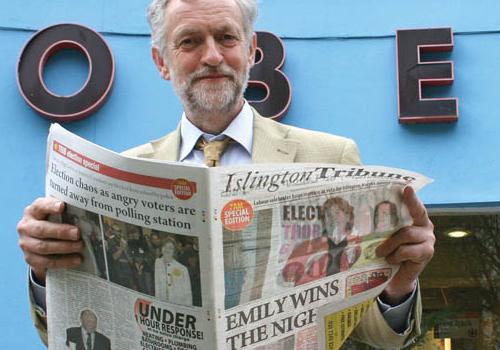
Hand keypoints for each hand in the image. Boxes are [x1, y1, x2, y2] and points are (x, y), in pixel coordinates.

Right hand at [17, 197, 83, 282]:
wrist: (40, 241)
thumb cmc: (53, 223)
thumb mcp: (57, 215)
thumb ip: (67, 212)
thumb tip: (89, 213)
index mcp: (33, 211)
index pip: (40, 206)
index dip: (50, 206)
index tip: (62, 206)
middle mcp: (26, 226)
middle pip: (42, 229)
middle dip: (61, 231)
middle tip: (78, 233)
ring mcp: (26, 243)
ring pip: (43, 247)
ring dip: (64, 247)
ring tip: (80, 246)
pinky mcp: (30, 258)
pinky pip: (46, 262)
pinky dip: (63, 261)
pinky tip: (76, 259)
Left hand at [376, 186, 434, 304]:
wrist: (397, 277)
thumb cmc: (389, 251)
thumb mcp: (386, 236)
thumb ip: (384, 225)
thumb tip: (362, 215)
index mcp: (415, 217)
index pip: (414, 204)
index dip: (411, 196)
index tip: (406, 187)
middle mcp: (425, 225)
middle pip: (412, 216)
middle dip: (392, 222)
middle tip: (381, 222)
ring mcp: (429, 239)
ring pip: (406, 234)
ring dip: (390, 244)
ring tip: (380, 252)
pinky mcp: (428, 252)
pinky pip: (407, 250)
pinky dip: (396, 255)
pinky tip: (391, 259)